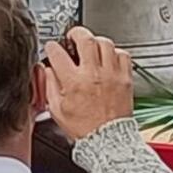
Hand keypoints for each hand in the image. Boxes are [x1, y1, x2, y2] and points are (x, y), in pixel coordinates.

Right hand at [45, 26, 133, 141]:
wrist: (107, 139)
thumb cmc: (84, 128)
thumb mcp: (57, 110)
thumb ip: (49, 86)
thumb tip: (47, 71)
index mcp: (73, 82)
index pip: (57, 53)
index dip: (51, 47)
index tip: (52, 47)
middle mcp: (93, 75)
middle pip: (85, 39)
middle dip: (75, 33)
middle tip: (72, 36)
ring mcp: (112, 74)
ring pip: (105, 43)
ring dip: (96, 41)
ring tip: (90, 45)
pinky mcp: (125, 77)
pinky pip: (123, 54)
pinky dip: (114, 52)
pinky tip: (108, 57)